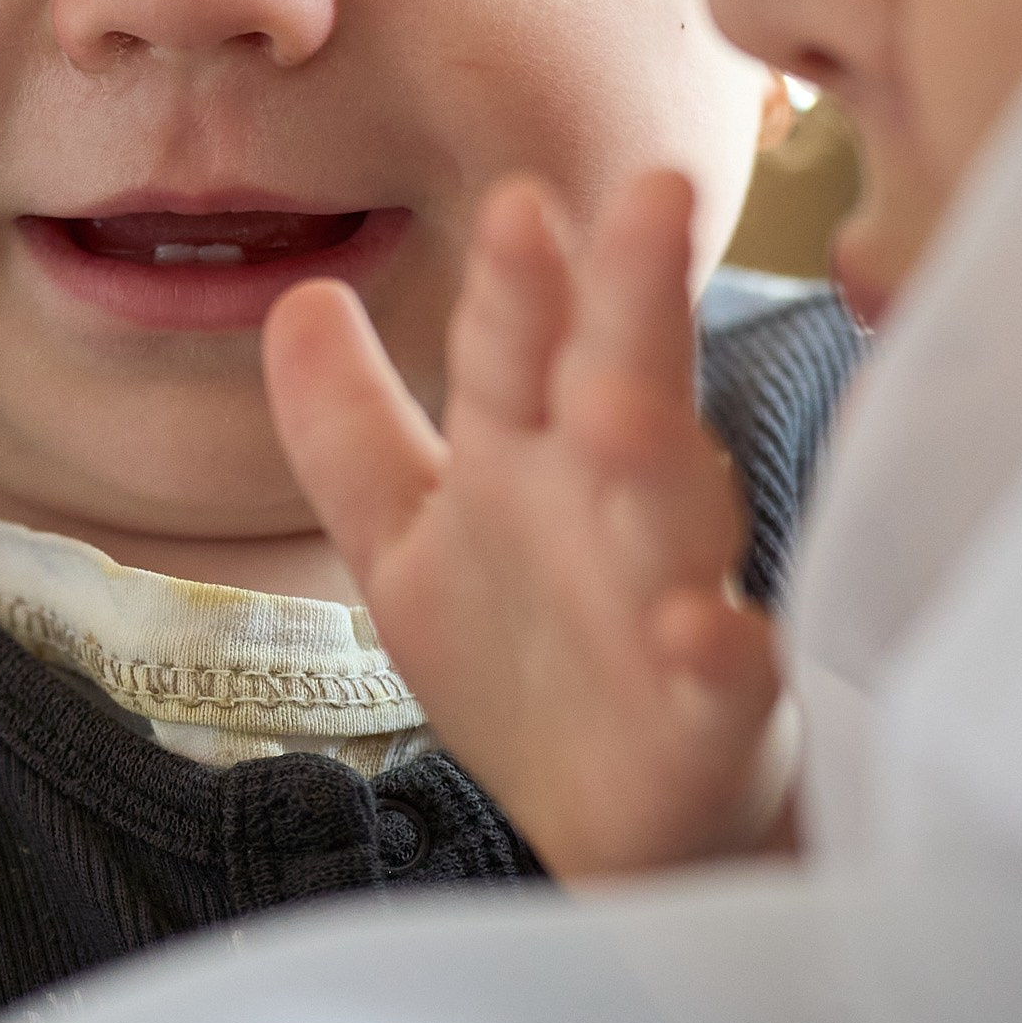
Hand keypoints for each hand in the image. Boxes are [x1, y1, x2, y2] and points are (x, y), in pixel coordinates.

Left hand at [264, 173, 790, 883]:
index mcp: (533, 457)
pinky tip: (697, 630)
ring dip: (655, 454)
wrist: (628, 830)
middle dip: (630, 300)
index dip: (519, 282)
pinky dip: (716, 653)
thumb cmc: (530, 662)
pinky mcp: (716, 718)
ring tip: (619, 396)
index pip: (521, 348)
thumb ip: (353, 430)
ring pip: (675, 516)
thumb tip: (296, 295)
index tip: (516, 202)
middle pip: (620, 387)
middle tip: (649, 193)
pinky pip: (725, 680)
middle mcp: (608, 510)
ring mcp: (671, 606)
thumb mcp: (413, 542)